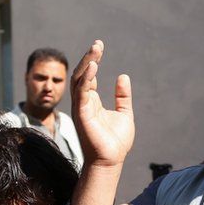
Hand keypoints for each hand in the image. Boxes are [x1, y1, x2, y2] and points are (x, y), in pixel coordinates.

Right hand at [70, 40, 133, 167]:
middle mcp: (83, 103)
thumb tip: (123, 76)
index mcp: (91, 102)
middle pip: (81, 74)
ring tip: (96, 50)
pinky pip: (81, 92)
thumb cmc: (116, 142)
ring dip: (87, 63)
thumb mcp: (124, 113)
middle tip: (98, 44)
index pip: (88, 76)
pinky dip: (86, 78)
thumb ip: (122, 96)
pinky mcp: (82, 114)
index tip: (99, 46)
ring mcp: (81, 108)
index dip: (92, 60)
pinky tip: (94, 66)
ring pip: (79, 80)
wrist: (112, 160)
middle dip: (89, 58)